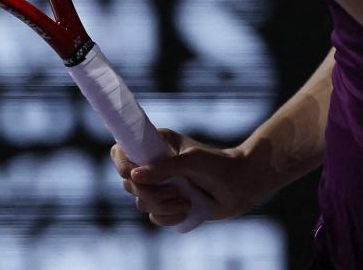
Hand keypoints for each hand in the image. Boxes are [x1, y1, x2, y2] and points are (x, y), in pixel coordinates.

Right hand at [110, 129, 260, 227]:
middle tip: (174, 191)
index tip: (133, 174)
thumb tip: (135, 175)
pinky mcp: (167, 204)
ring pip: (141, 202)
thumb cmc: (219, 166)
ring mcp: (160, 185)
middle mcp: (153, 164)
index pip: (122, 151)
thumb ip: (164, 168)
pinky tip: (186, 210)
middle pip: (129, 182)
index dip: (121, 164)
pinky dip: (167, 217)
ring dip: (162, 206)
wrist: (241, 187)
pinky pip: (153, 217)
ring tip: (186, 202)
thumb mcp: (192, 162)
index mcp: (155, 144)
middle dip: (150, 192)